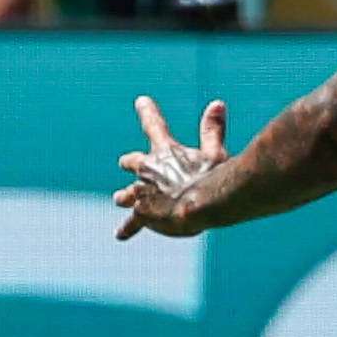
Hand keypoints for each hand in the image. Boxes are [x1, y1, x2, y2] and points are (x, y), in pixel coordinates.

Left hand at [111, 93, 230, 239]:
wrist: (200, 206)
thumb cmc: (212, 178)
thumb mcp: (214, 152)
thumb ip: (212, 130)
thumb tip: (217, 103)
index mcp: (166, 152)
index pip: (155, 125)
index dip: (148, 111)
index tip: (141, 101)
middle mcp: (149, 169)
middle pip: (132, 162)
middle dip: (130, 162)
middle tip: (124, 162)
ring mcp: (143, 192)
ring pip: (127, 194)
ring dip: (125, 196)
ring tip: (118, 199)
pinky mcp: (142, 213)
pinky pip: (131, 223)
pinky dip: (127, 228)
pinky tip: (120, 235)